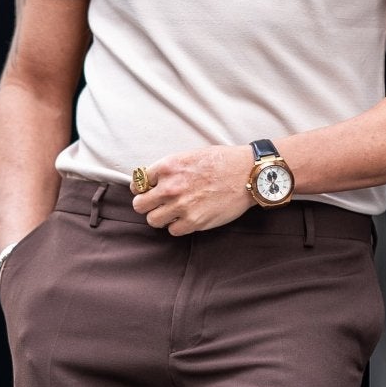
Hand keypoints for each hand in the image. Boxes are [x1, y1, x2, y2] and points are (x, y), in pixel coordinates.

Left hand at [131, 144, 253, 233]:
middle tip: (158, 204)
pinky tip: (187, 218)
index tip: (150, 191)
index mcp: (167, 167)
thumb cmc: (222, 161)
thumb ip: (169, 169)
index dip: (144, 188)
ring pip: (153, 220)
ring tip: (173, 212)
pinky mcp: (194, 222)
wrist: (247, 174)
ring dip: (161, 217)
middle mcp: (170, 187)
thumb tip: (153, 181)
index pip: (138, 183)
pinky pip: (173, 231)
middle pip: (140, 205)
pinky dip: (178, 226)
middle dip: (147, 205)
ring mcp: (181, 206)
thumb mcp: (190, 155)